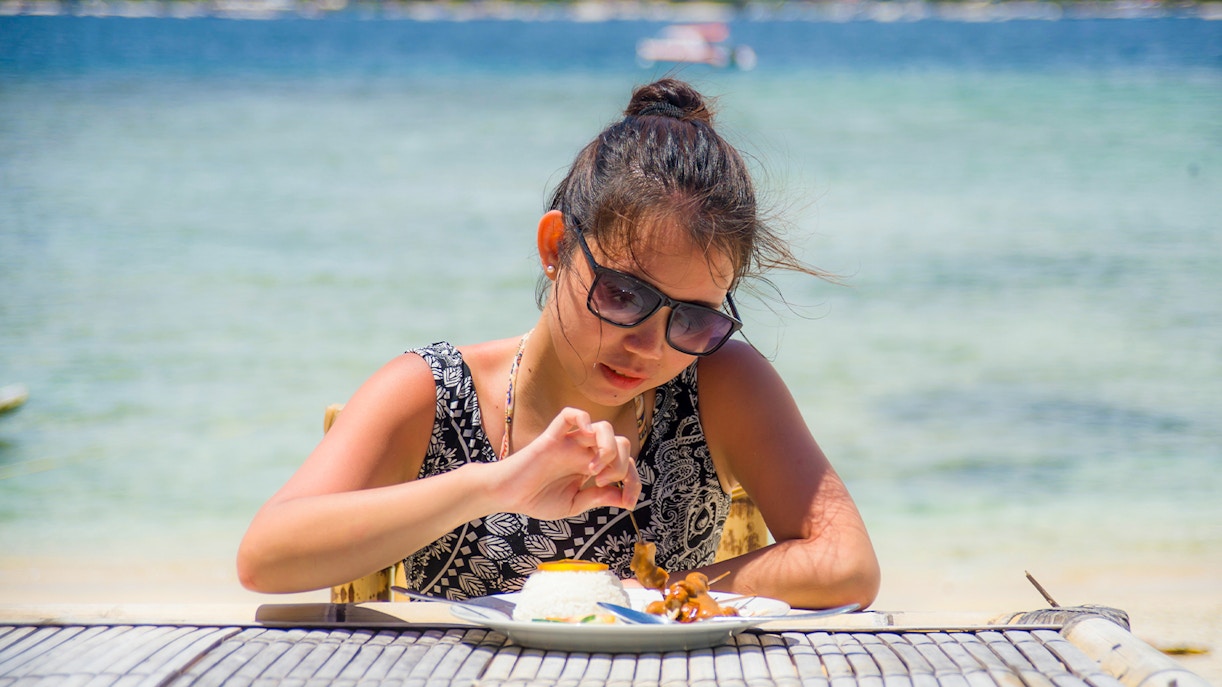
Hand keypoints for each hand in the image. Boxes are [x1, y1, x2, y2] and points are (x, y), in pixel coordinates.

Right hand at [493, 407, 640, 519]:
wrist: (508, 496)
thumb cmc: (537, 499)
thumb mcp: (574, 504)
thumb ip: (598, 498)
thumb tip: (625, 498)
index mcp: (592, 466)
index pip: (625, 464)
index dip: (634, 482)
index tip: (629, 503)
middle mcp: (584, 451)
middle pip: (621, 443)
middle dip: (621, 466)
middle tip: (602, 482)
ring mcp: (570, 442)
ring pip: (603, 427)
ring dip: (607, 448)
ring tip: (593, 471)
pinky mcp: (552, 437)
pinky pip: (570, 414)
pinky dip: (583, 419)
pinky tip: (585, 437)